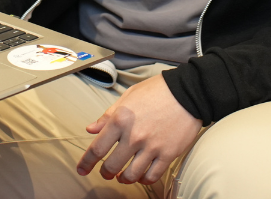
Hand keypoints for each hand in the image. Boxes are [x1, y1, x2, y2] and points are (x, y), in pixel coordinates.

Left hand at [76, 73, 201, 184]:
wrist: (189, 92)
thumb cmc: (158, 91)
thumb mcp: (128, 96)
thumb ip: (108, 115)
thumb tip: (91, 129)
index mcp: (121, 119)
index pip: (97, 148)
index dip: (86, 162)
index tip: (82, 169)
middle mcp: (134, 135)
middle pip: (111, 166)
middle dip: (105, 172)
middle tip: (106, 172)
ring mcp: (152, 147)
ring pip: (130, 175)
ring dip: (123, 178)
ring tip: (122, 176)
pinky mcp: (168, 154)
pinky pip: (152, 176)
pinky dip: (143, 179)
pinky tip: (141, 175)